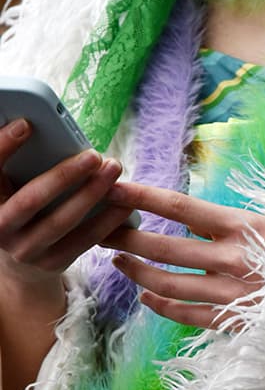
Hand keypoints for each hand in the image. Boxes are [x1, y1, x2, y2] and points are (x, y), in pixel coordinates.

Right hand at [0, 119, 134, 295]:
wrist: (21, 266)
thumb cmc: (21, 208)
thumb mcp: (11, 190)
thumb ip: (21, 165)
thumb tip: (39, 123)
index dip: (3, 146)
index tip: (26, 124)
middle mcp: (0, 228)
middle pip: (31, 200)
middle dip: (64, 175)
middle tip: (94, 154)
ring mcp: (25, 249)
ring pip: (61, 221)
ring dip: (92, 193)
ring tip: (113, 168)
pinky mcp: (52, 263)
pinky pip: (84, 240)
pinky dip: (108, 219)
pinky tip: (125, 201)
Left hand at [104, 182, 264, 329]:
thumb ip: (245, 216)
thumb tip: (207, 210)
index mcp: (246, 225)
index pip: (181, 206)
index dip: (144, 196)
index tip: (116, 186)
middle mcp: (233, 259)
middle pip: (163, 245)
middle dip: (125, 234)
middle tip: (101, 227)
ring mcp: (231, 293)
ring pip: (166, 283)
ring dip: (135, 270)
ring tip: (117, 259)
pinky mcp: (234, 323)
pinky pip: (184, 314)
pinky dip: (159, 304)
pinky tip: (145, 293)